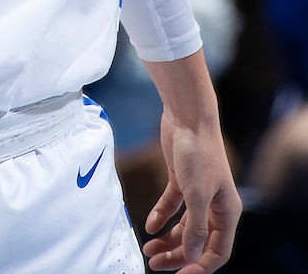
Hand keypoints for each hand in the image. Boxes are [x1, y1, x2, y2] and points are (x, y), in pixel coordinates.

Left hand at [143, 111, 240, 271]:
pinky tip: (150, 225)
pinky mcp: (182, 180)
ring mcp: (198, 193)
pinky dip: (161, 216)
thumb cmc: (199, 153)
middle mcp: (215, 205)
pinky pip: (172, 206)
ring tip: (148, 248)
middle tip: (155, 263)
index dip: (199, 266)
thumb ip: (195, 229)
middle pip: (197, 241)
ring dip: (167, 239)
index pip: (217, 251)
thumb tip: (192, 256)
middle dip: (177, 255)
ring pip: (183, 226)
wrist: (188, 117)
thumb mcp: (197, 195)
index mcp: (227, 212)